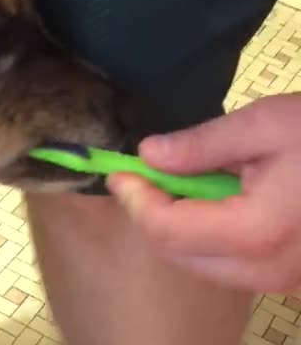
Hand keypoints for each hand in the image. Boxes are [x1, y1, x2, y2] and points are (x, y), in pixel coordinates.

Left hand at [106, 93, 300, 291]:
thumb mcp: (266, 124)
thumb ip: (201, 145)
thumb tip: (148, 156)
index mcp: (257, 232)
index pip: (165, 230)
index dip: (135, 199)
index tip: (121, 172)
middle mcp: (266, 271)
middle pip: (176, 255)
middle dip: (149, 216)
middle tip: (142, 179)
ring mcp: (281, 281)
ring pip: (199, 264)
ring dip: (175, 228)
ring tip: (177, 186)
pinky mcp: (289, 278)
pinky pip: (227, 265)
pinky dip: (204, 237)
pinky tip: (213, 204)